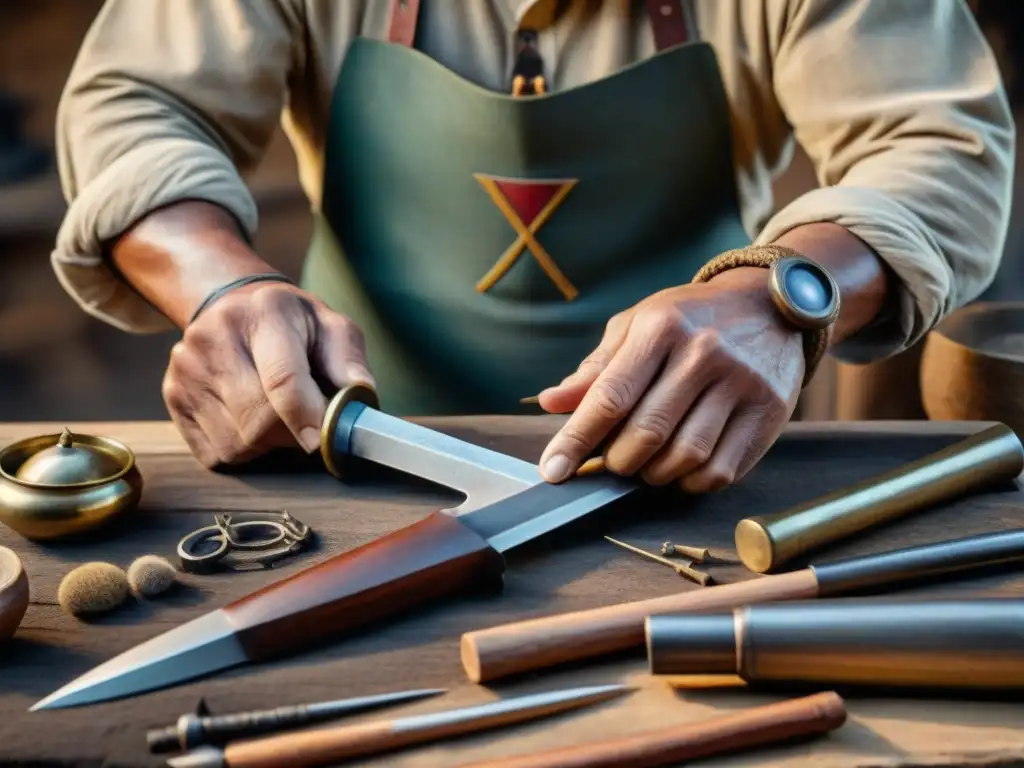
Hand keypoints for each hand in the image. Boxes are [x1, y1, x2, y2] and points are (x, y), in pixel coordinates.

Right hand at [162, 282, 374, 467]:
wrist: (232, 306)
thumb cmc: (293, 324)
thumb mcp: (330, 326)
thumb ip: (348, 361)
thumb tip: (360, 397)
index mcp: (265, 312)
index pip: (283, 378)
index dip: (305, 417)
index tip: (320, 441)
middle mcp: (215, 336)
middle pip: (258, 420)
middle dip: (290, 433)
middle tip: (306, 423)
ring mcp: (186, 368)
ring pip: (236, 443)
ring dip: (266, 444)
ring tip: (276, 413)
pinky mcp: (172, 397)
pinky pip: (215, 453)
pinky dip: (242, 448)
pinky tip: (249, 418)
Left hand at [536, 267, 804, 491]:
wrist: (769, 306)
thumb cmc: (690, 319)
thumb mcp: (637, 325)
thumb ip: (596, 368)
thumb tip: (552, 403)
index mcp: (662, 327)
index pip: (611, 396)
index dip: (576, 440)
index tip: (552, 471)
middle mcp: (704, 352)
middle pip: (646, 434)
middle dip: (617, 461)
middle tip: (613, 461)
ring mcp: (742, 383)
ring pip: (685, 457)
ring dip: (654, 474)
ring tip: (647, 463)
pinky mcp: (769, 412)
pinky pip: (722, 470)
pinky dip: (691, 482)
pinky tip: (681, 468)